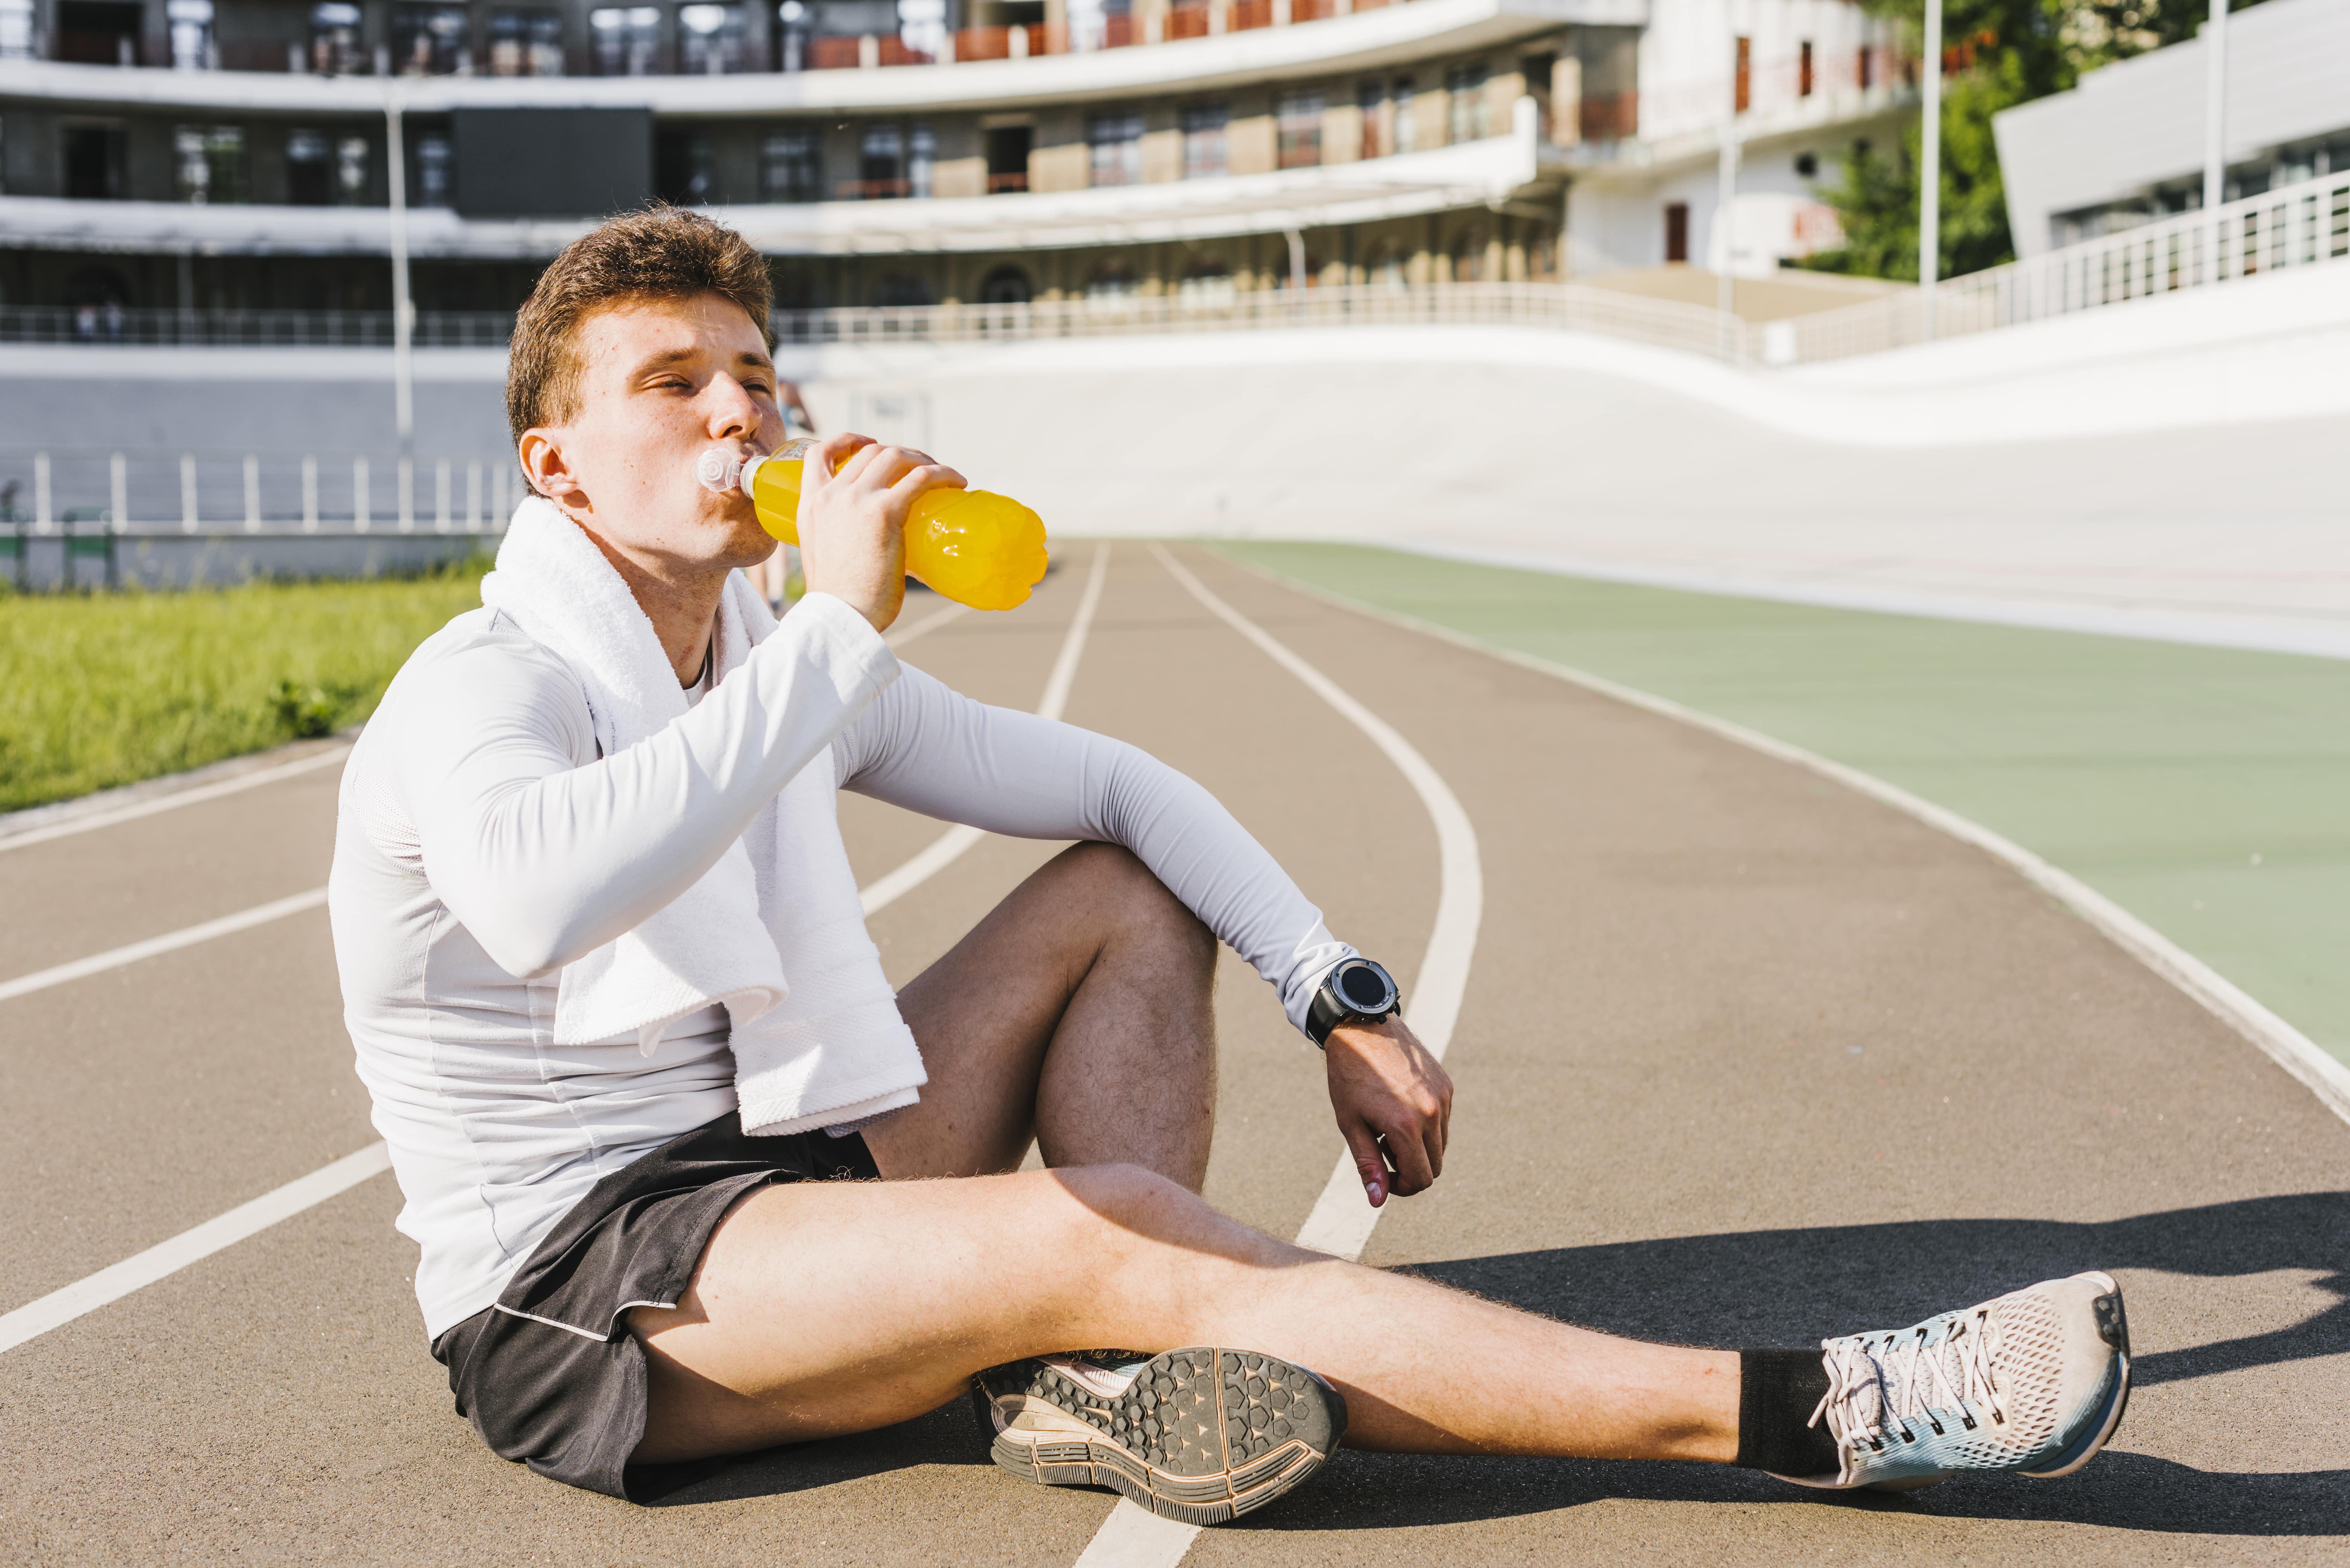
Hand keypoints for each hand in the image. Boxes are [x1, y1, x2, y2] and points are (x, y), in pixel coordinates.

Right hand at [795, 432, 965, 633]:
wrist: (840, 618)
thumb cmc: (840, 602)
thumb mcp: (826, 558)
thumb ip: (842, 544)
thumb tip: (877, 551)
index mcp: (810, 505)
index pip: (818, 453)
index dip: (846, 441)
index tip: (868, 444)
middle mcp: (830, 495)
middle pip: (869, 452)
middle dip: (899, 453)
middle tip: (922, 469)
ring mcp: (856, 500)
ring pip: (895, 456)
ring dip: (922, 459)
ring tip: (943, 474)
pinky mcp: (884, 511)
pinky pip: (920, 478)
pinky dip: (943, 473)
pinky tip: (957, 482)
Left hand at [1324, 1016, 1451, 1206]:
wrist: (1362, 1027)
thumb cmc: (1349, 1078)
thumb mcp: (1351, 1124)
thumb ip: (1368, 1164)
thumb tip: (1378, 1200)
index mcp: (1406, 1126)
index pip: (1421, 1179)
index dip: (1402, 1187)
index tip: (1383, 1176)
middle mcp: (1432, 1112)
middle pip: (1434, 1166)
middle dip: (1410, 1168)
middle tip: (1382, 1148)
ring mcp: (1443, 1097)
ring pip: (1441, 1145)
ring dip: (1419, 1147)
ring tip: (1389, 1126)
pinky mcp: (1447, 1084)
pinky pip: (1444, 1120)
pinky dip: (1426, 1125)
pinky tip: (1401, 1107)